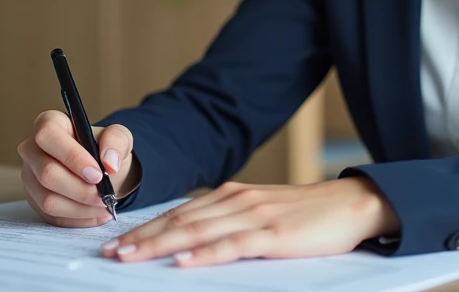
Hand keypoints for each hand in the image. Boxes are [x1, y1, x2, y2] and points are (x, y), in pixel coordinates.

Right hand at [17, 110, 139, 226]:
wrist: (101, 170)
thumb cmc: (104, 148)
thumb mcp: (119, 136)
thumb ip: (117, 141)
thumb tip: (109, 162)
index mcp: (49, 123)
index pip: (49, 136)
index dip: (72, 156)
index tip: (97, 174)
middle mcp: (32, 149)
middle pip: (47, 174)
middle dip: (80, 189)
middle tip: (105, 194)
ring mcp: (30, 176)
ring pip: (48, 200)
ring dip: (81, 208)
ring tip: (105, 204)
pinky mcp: (34, 200)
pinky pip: (52, 216)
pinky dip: (78, 219)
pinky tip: (96, 213)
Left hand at [101, 177, 399, 266]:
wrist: (349, 204)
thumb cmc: (306, 215)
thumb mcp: (260, 211)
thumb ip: (228, 220)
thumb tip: (192, 238)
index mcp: (230, 196)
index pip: (179, 213)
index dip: (146, 228)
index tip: (117, 243)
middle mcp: (236, 201)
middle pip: (179, 221)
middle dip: (142, 238)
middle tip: (110, 253)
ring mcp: (253, 216)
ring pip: (197, 232)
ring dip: (160, 245)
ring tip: (131, 257)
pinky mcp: (272, 235)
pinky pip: (232, 245)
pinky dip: (205, 254)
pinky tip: (184, 262)